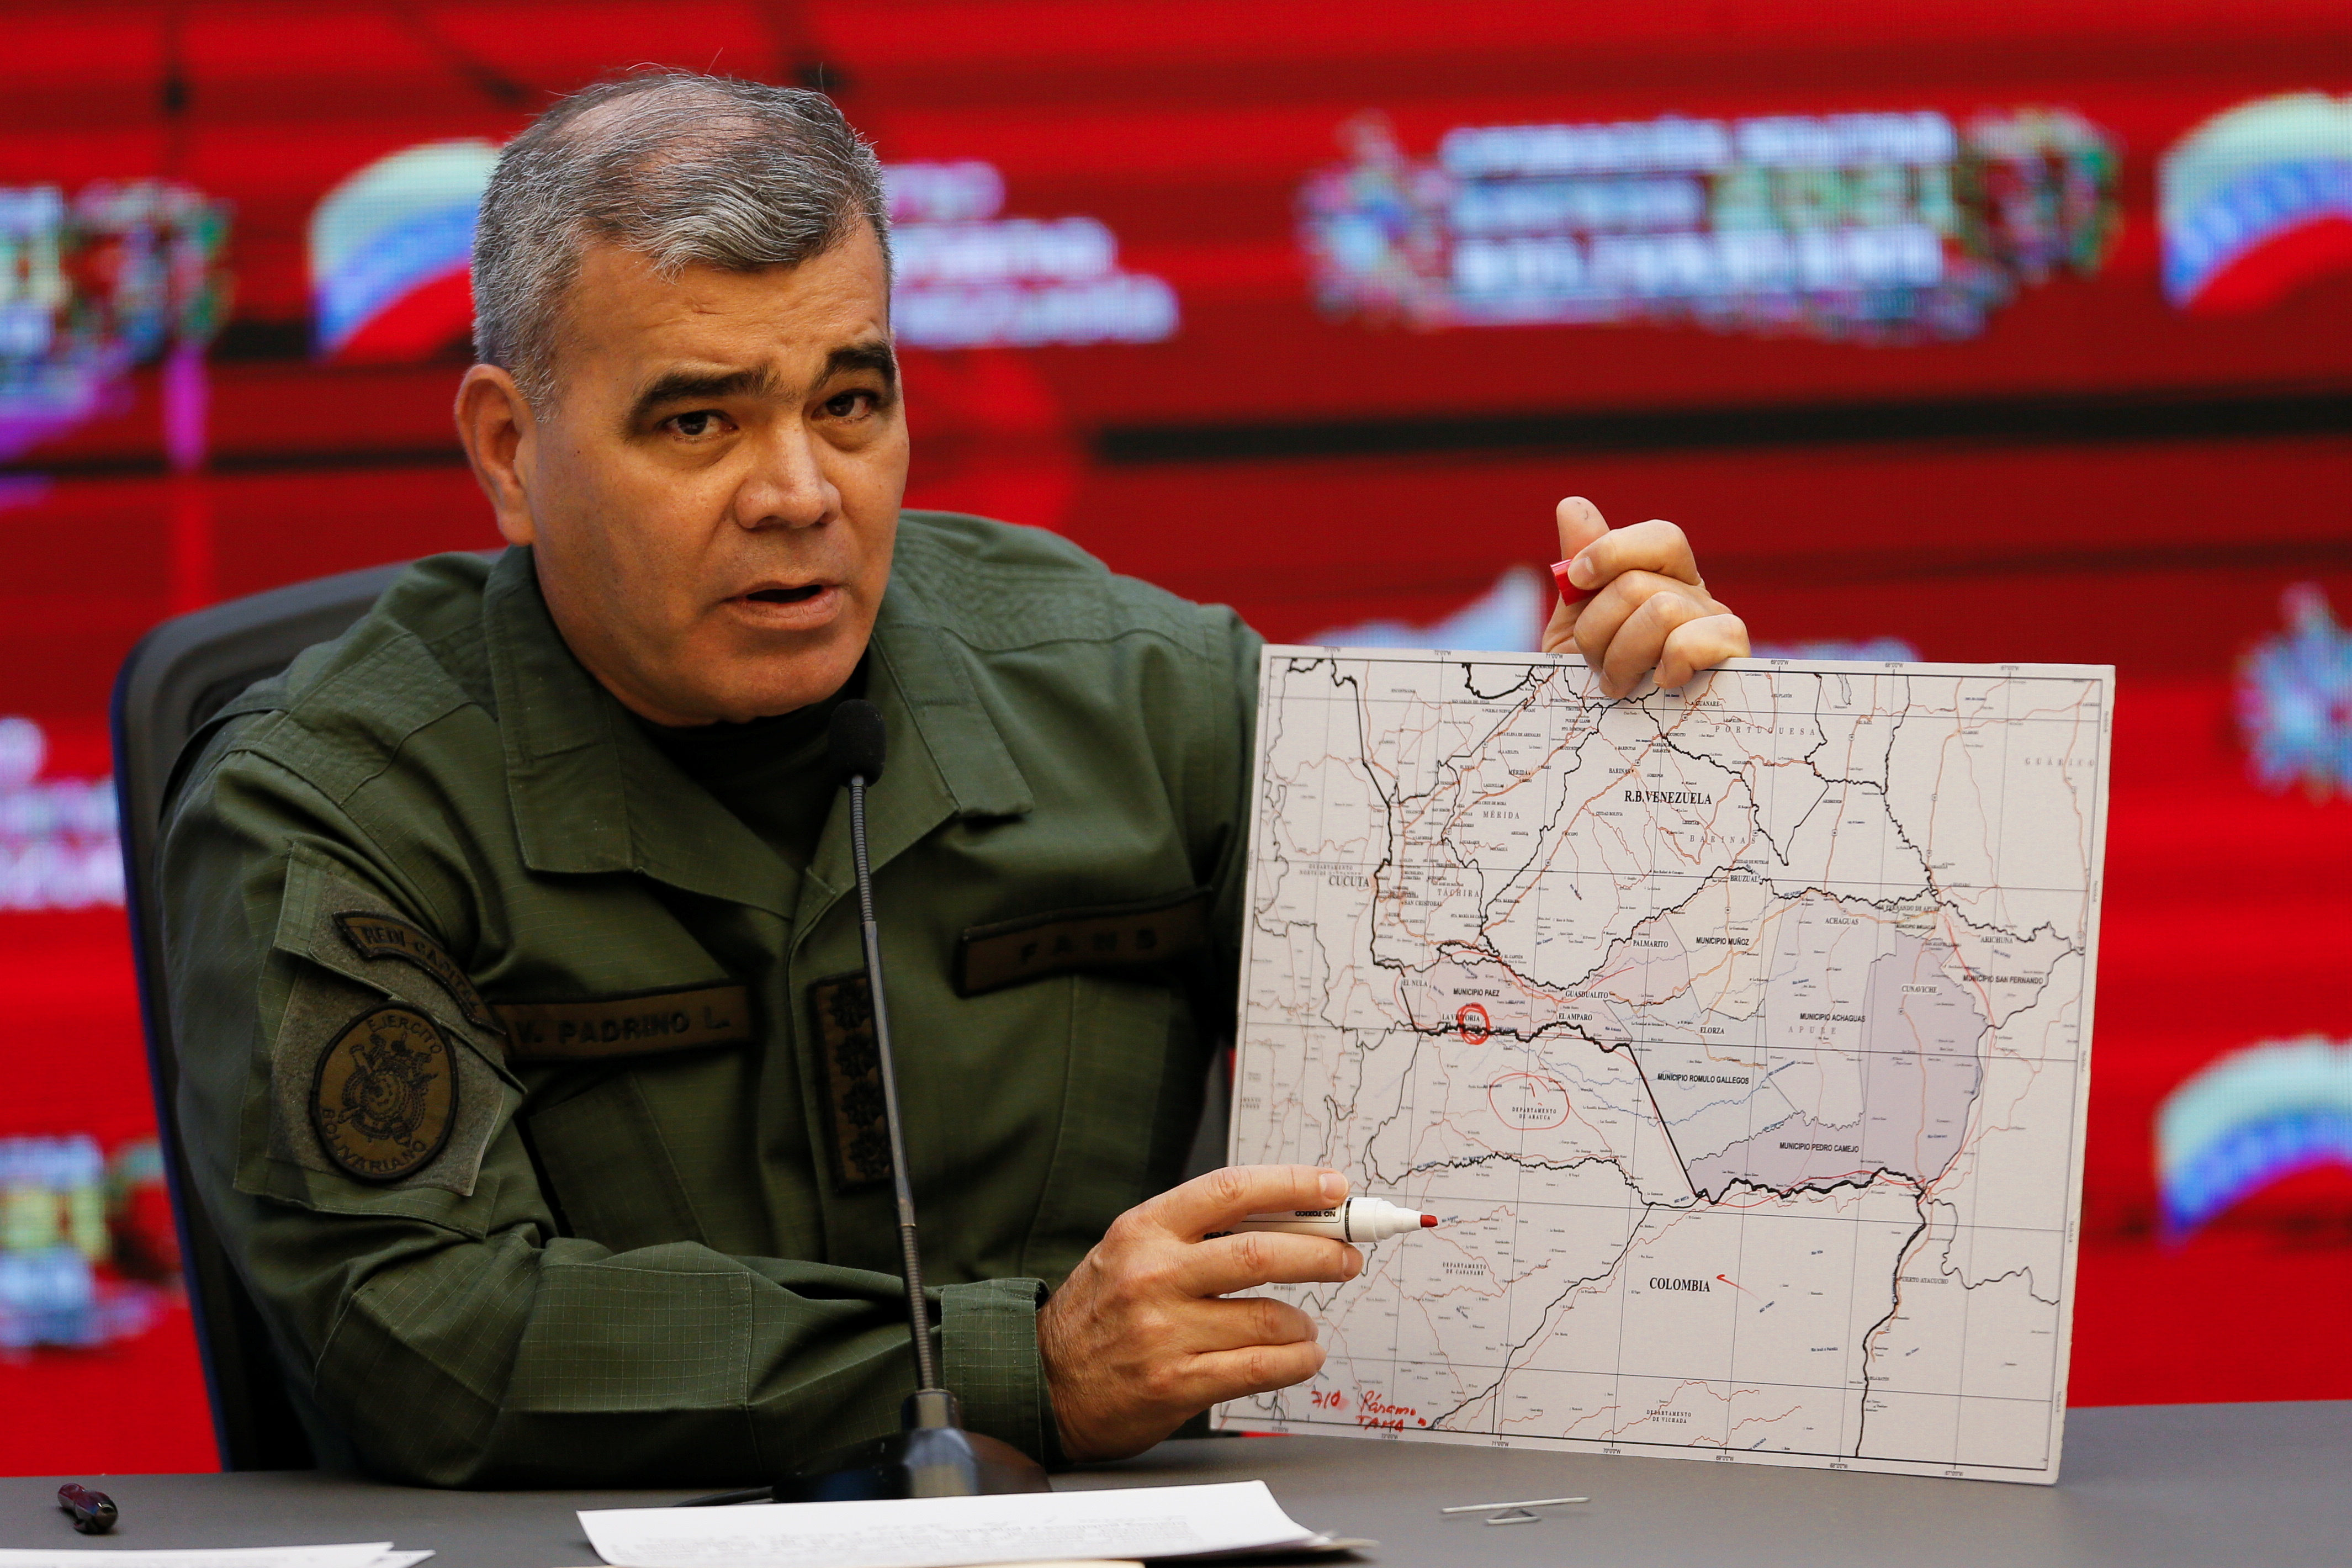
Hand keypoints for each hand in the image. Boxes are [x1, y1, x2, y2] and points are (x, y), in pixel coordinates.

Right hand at [1038, 1165, 1361, 1460]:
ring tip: (1306, 1325)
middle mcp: (1154, 1275)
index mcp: (1145, 1229)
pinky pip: (1260, 1368)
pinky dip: (1296, 1361)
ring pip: (1269, 1318)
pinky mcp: (1176, 1383)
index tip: (1334, 1187)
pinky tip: (1303, 1356)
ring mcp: (1164, 1331)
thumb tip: (1287, 1217)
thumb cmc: (1101, 1311)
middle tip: (1348, 1257)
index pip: (1230, 1191)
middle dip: (1321, 1253)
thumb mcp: (1134, 1250)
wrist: (1046, 1380)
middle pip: (1259, 1253)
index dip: (1291, 1185)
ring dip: (1304, 1322)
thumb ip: (1198, 1233)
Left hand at [1544, 495, 1747, 697]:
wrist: (1607, 741)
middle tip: (1594, 665)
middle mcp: (1699, 599)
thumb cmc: (1595, 682)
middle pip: (1640, 582)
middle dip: (1599, 629)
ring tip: (1615, 684)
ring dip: (1620, 656)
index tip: (1576, 578)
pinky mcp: (1732, 664)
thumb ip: (1582, 569)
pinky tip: (1657, 684)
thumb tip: (1573, 506)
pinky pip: (1702, 640)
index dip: (1613, 549)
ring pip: (1660, 610)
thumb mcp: (1577, 623)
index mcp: (1668, 580)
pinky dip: (1669, 661)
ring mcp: (1719, 631)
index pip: (1661, 539)